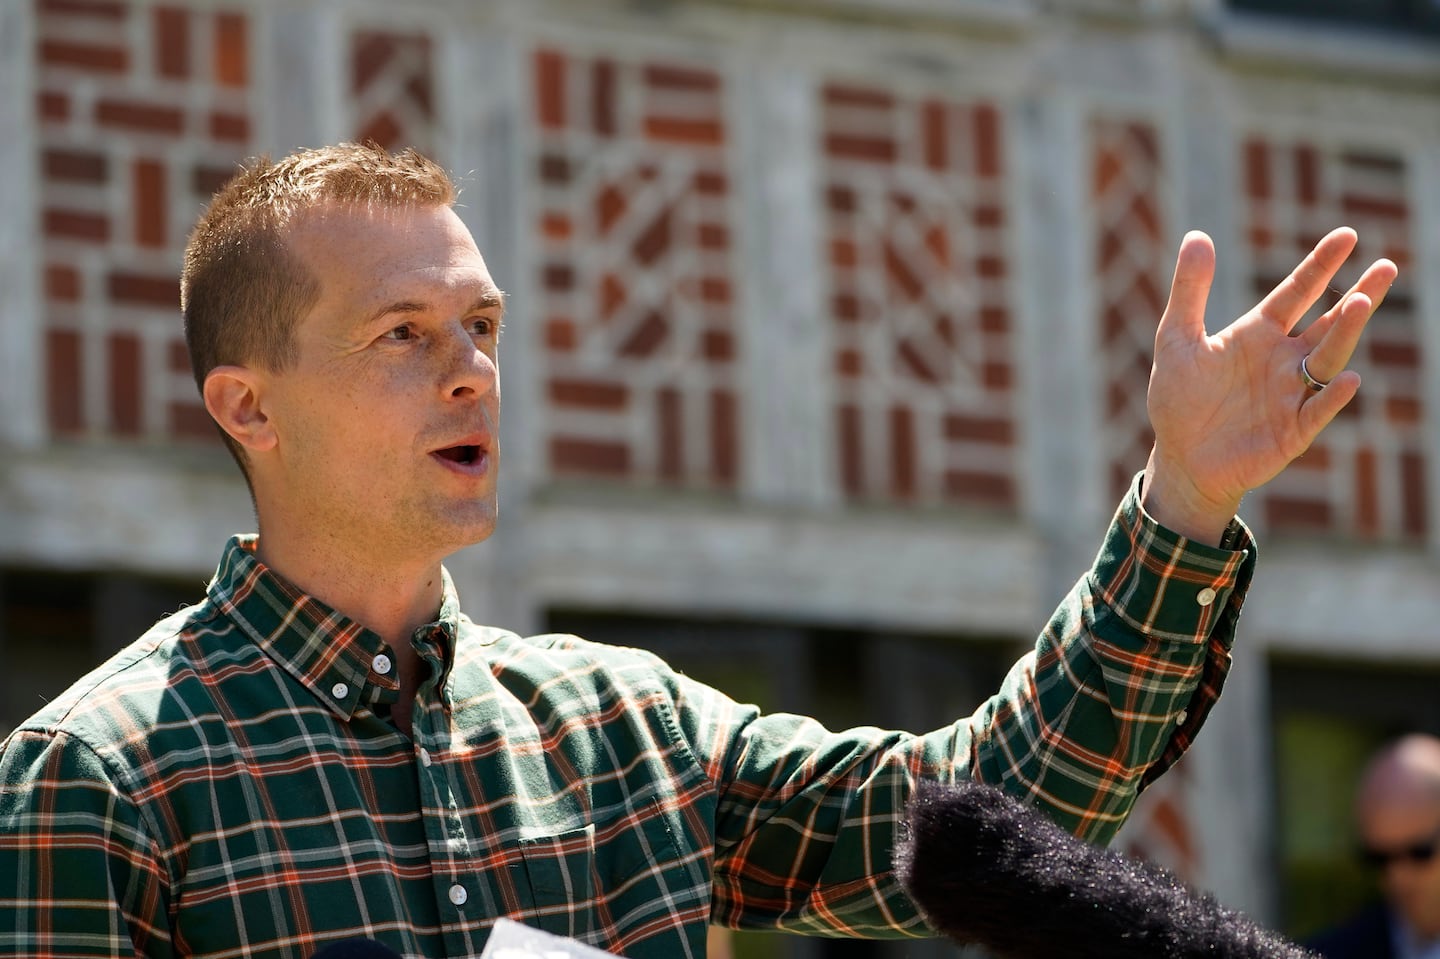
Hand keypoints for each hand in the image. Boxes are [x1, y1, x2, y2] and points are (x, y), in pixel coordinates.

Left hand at [1141, 227, 1397, 544]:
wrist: (1181, 459)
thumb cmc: (1179, 400)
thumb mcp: (1177, 339)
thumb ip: (1190, 291)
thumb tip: (1196, 235)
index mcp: (1258, 334)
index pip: (1297, 292)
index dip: (1321, 266)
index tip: (1348, 235)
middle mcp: (1284, 360)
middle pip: (1328, 323)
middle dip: (1358, 297)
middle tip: (1386, 267)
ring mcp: (1292, 394)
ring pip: (1328, 360)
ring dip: (1344, 334)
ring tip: (1360, 303)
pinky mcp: (1293, 431)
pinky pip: (1318, 411)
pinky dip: (1332, 396)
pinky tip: (1348, 379)